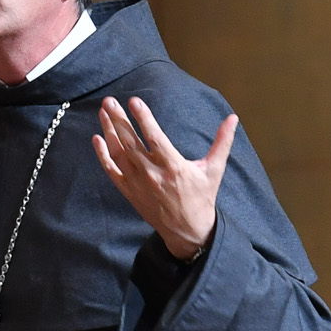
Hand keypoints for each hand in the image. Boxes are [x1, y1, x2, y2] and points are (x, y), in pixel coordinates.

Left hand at [93, 94, 237, 259]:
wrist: (188, 230)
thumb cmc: (202, 197)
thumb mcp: (214, 169)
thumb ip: (222, 142)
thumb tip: (233, 118)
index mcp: (173, 166)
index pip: (154, 137)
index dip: (143, 118)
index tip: (134, 101)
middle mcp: (152, 173)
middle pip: (131, 142)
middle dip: (119, 120)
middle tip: (109, 101)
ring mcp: (138, 183)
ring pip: (119, 153)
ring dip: (110, 131)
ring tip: (103, 112)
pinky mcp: (129, 192)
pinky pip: (112, 171)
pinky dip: (103, 155)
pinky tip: (97, 139)